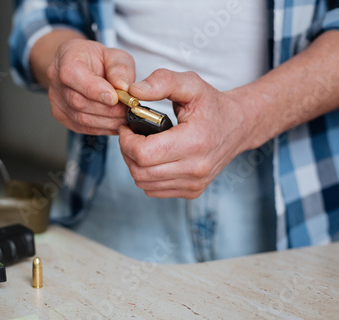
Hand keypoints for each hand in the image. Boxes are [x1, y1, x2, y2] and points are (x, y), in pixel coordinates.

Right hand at [45, 39, 135, 134]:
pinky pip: (82, 127)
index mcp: (67, 58)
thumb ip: (120, 69)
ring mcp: (56, 100)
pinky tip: (115, 123)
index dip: (93, 89)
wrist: (81, 67)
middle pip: (78, 101)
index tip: (114, 98)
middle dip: (107, 109)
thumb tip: (124, 88)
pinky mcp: (61, 116)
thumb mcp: (115, 55)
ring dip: (107, 121)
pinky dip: (102, 128)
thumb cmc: (97, 59)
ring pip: (80, 118)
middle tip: (128, 110)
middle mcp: (56, 80)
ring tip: (124, 118)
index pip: (72, 74)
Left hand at [119, 69, 251, 198]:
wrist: (238, 126)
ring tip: (141, 145)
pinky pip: (153, 189)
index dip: (126, 140)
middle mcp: (196, 168)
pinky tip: (152, 158)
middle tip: (130, 136)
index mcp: (194, 141)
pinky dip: (146, 175)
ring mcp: (195, 183)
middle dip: (127, 152)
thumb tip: (134, 91)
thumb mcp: (191, 84)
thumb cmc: (212, 105)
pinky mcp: (192, 191)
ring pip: (143, 182)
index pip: (143, 153)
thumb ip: (162, 82)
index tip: (127, 127)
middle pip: (140, 171)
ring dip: (134, 164)